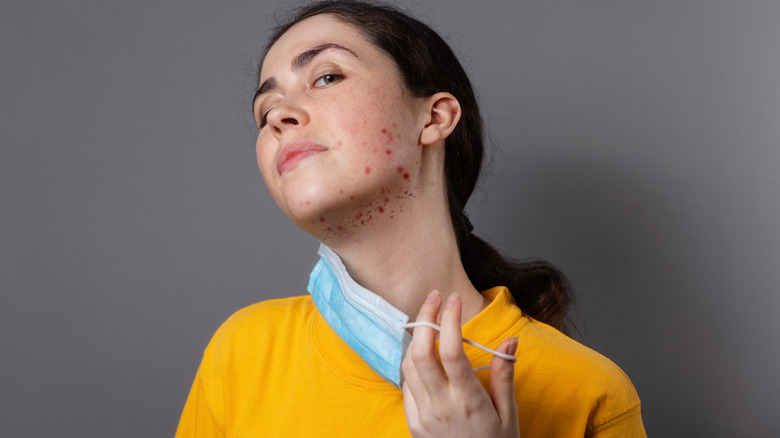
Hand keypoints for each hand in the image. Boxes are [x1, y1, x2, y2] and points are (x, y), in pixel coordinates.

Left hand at [401, 290, 519, 437]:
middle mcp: (440, 405)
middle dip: (424, 318)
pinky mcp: (413, 423)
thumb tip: (511, 341)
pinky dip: (410, 363)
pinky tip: (423, 354)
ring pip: (407, 365)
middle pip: (420, 352)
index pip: (450, 351)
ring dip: (415, 338)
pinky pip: (405, 385)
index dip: (449, 320)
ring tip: (429, 321)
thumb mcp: (509, 415)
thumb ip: (505, 376)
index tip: (454, 300)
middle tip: (434, 297)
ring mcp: (423, 414)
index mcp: (467, 400)